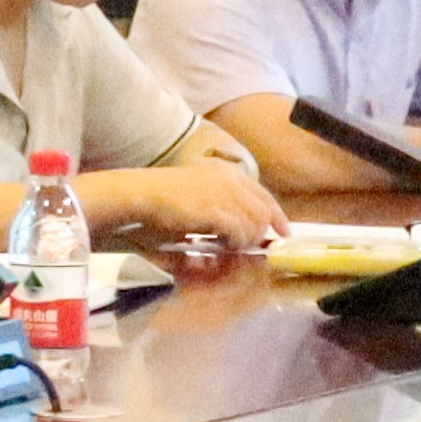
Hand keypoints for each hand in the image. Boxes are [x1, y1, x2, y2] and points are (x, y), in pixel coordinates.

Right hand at [122, 151, 288, 254]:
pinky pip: (240, 233)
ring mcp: (223, 193)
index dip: (277, 215)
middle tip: (247, 249)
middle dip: (260, 234)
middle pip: (264, 212)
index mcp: (224, 172)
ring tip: (228, 247)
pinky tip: (220, 245)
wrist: (137, 195)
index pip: (263, 195)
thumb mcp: (194, 200)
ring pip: (255, 224)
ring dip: (245, 241)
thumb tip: (236, 236)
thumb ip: (218, 213)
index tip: (283, 232)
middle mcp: (229, 179)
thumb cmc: (157, 202)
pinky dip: (234, 243)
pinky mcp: (216, 210)